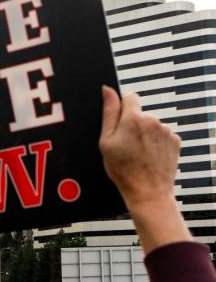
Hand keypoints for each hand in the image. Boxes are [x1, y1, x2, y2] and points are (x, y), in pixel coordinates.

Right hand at [99, 86, 180, 206]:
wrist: (148, 191)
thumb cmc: (124, 170)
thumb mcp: (106, 142)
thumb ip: (109, 113)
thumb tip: (108, 91)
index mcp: (133, 119)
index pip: (129, 97)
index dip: (122, 107)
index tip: (118, 122)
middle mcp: (152, 120)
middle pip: (140, 113)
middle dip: (132, 124)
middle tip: (125, 145)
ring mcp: (166, 131)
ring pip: (151, 125)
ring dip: (144, 134)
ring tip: (137, 153)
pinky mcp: (175, 141)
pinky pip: (161, 135)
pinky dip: (155, 143)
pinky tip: (148, 156)